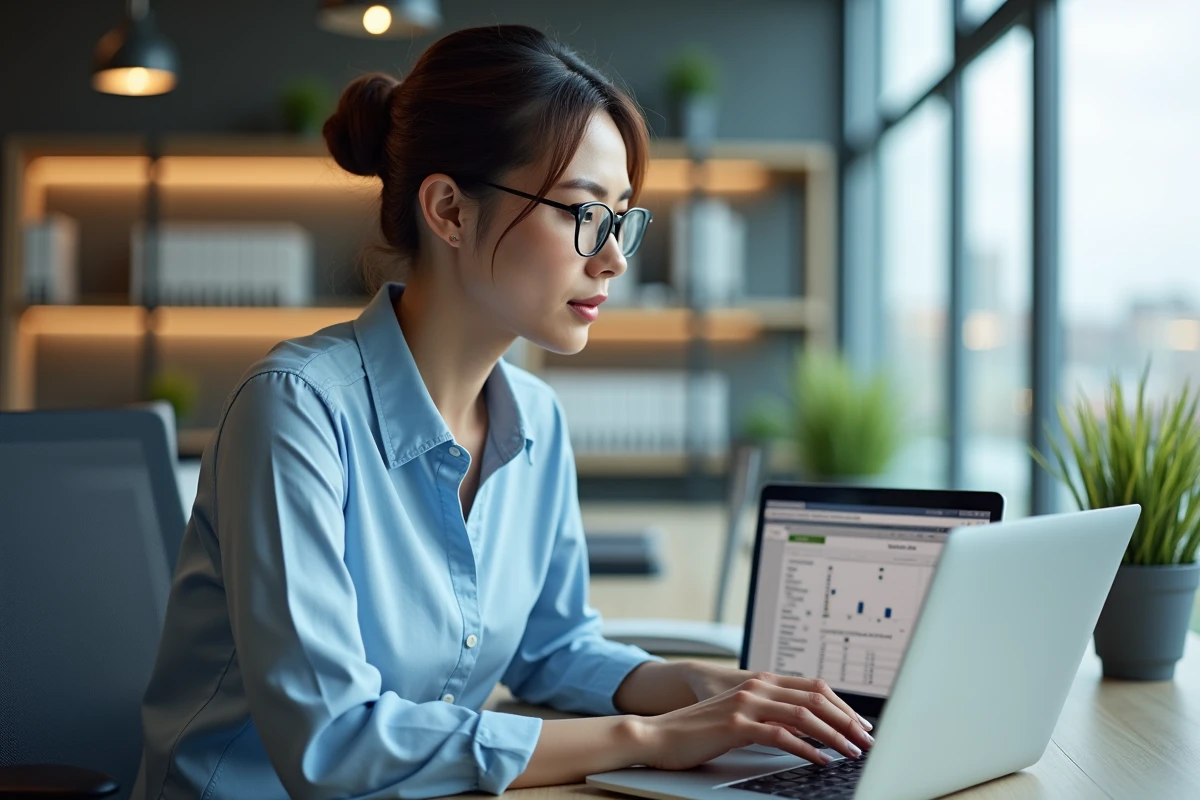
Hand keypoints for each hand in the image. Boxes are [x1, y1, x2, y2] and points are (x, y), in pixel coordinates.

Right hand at [636, 672, 874, 770]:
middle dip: (847, 720)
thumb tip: (805, 729)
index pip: (814, 687)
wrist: (658, 734)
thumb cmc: (698, 730)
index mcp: (760, 681)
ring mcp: (746, 704)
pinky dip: (807, 749)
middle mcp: (756, 687)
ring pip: (804, 715)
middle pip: (815, 698)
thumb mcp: (739, 715)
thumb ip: (769, 714)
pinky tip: (821, 761)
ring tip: (852, 753)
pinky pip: (781, 735)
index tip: (862, 725)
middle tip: (867, 740)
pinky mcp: (736, 725)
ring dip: (834, 736)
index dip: (843, 705)